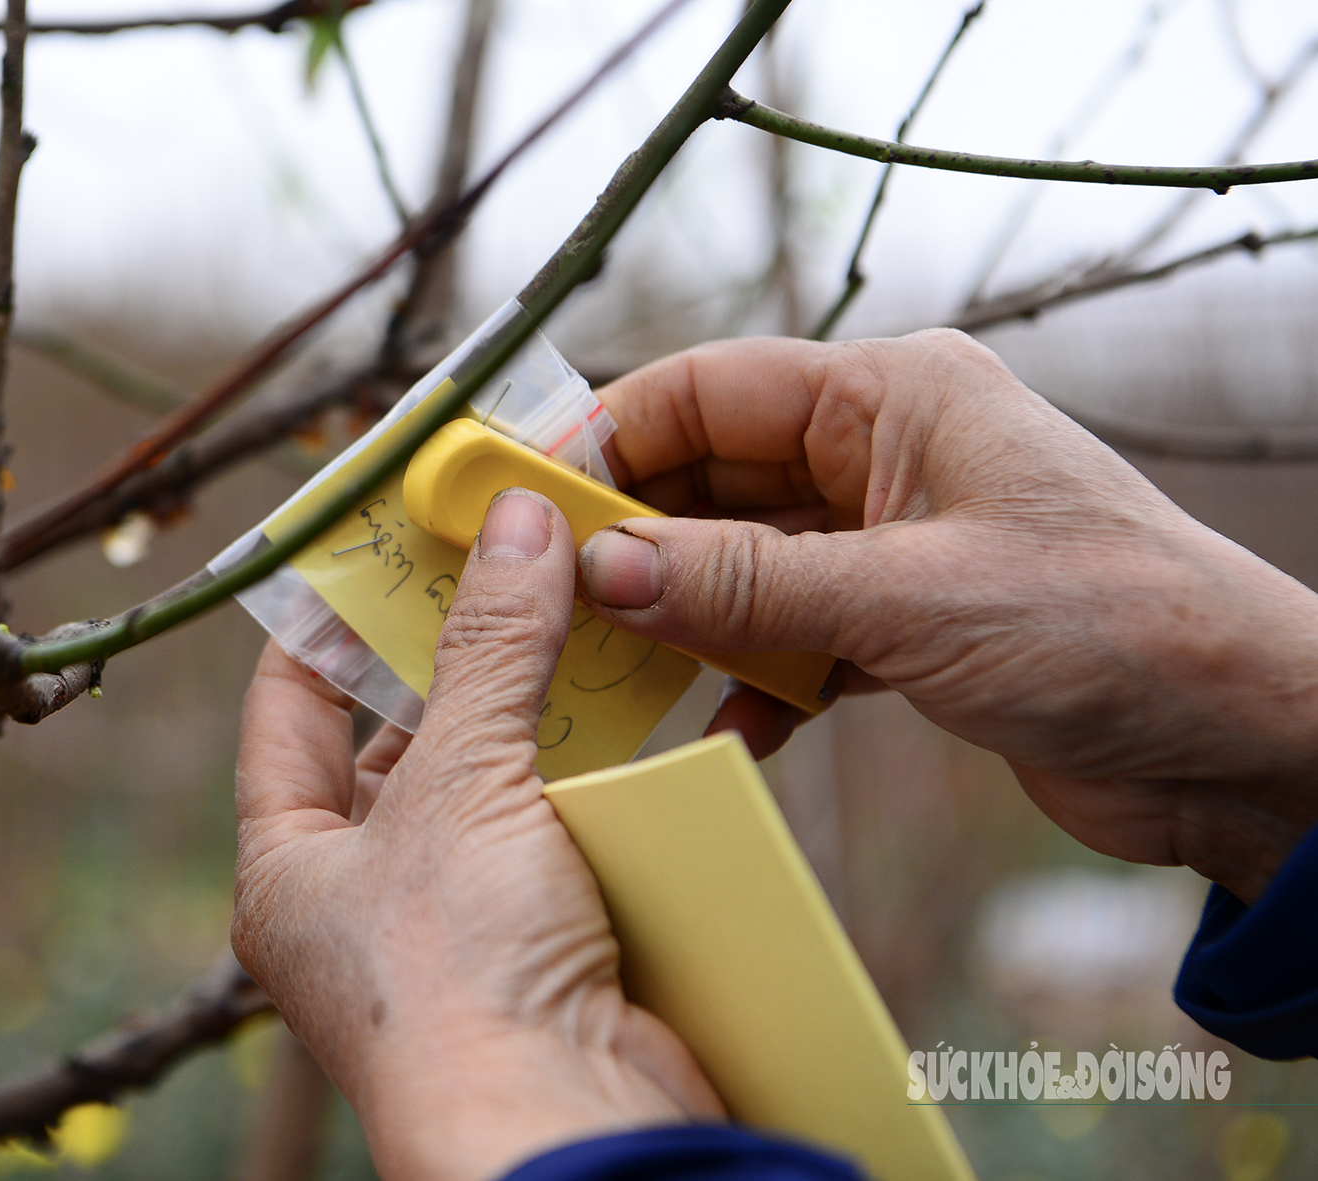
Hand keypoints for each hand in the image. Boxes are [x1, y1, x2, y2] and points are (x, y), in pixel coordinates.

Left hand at [232, 490, 723, 1180]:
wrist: (566, 1126)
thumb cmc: (461, 975)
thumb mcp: (462, 784)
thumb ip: (492, 649)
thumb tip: (517, 522)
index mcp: (292, 868)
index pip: (289, 711)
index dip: (325, 620)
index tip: (374, 543)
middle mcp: (362, 902)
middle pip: (399, 746)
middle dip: (453, 660)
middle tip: (502, 561)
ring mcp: (457, 930)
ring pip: (492, 786)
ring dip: (535, 712)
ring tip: (572, 614)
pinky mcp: (544, 949)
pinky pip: (561, 835)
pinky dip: (592, 777)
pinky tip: (630, 712)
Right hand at [582, 329, 1317, 902]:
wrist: (1240, 742)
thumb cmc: (1110, 626)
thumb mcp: (907, 599)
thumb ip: (747, 585)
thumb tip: (603, 570)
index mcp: (895, 396)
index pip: (711, 388)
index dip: (612, 436)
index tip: (528, 496)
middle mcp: (886, 455)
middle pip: (716, 477)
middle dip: (636, 537)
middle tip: (546, 596)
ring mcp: (893, 542)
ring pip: (745, 563)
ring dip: (686, 617)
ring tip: (612, 669)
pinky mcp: (903, 625)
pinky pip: (791, 637)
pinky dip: (752, 681)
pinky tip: (723, 731)